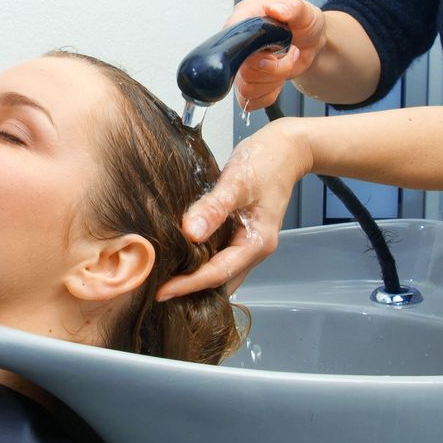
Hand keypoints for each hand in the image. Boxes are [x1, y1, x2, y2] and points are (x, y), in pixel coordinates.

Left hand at [157, 119, 313, 300]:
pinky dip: (201, 261)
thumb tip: (190, 233)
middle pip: (220, 280)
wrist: (286, 149)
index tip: (161, 292)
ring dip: (195, 278)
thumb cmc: (266, 161)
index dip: (188, 284)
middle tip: (156, 293)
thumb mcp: (238, 181)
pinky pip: (219, 255)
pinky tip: (181, 257)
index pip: (218, 273)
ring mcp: (249, 242)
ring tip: (164, 280)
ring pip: (220, 271)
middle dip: (191, 290)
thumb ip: (214, 207)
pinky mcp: (241, 233)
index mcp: (257, 243)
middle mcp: (254, 249)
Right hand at [222, 0, 327, 110]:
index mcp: (246, 18)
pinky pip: (250, 100)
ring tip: (284, 64)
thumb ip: (290, 7)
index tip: (270, 47)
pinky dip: (269, 94)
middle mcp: (239, 43)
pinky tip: (278, 80)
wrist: (312, 45)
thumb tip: (274, 9)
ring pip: (247, 87)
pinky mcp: (247, 84)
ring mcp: (241, 66)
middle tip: (288, 54)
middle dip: (273, 68)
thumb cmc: (303, 25)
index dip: (250, 46)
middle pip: (242, 68)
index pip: (232, 34)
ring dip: (273, 81)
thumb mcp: (303, 11)